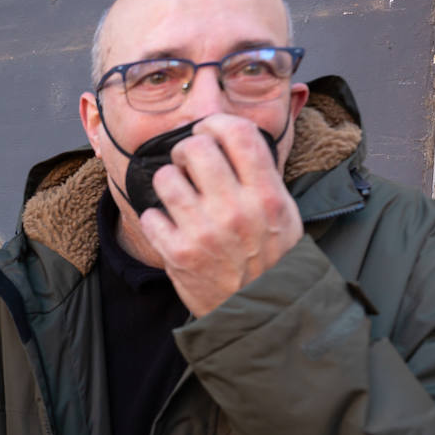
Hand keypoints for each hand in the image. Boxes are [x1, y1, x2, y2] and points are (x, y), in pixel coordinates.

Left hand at [140, 113, 303, 316]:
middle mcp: (235, 210)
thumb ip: (260, 174)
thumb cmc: (272, 257)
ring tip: (178, 195)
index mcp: (266, 195)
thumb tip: (228, 133)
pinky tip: (170, 226)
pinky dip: (156, 219)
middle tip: (188, 163)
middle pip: (195, 148)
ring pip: (166, 178)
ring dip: (168, 182)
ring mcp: (204, 232)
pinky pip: (150, 215)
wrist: (260, 313)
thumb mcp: (284, 212)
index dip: (215, 122)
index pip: (237, 132)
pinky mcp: (178, 255)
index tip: (207, 129)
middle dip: (186, 150)